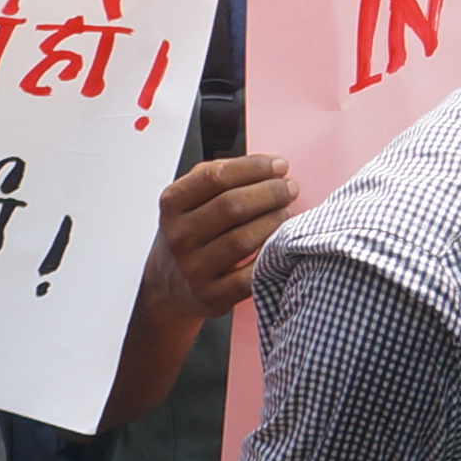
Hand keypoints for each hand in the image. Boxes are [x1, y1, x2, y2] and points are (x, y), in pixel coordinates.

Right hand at [156, 151, 293, 313]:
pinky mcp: (211, 296)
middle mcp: (179, 235)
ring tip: (288, 213)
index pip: (216, 176)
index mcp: (173, 204)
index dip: (254, 167)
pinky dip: (270, 258)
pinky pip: (249, 276)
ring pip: (243, 239)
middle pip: (233, 205)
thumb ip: (220, 175)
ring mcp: (193, 268)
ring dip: (275, 221)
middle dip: (271, 192)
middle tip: (290, 188)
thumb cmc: (191, 234)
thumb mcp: (190, 199)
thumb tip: (267, 166)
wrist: (170, 286)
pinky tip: (281, 245)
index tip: (279, 165)